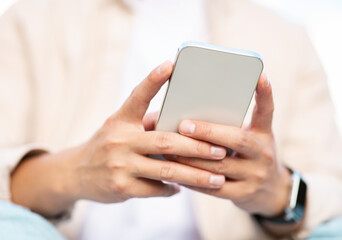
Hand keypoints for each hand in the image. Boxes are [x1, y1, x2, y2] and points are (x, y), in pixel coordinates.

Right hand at [70, 61, 227, 202]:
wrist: (76, 173)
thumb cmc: (108, 145)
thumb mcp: (120, 128)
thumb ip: (148, 124)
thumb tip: (186, 125)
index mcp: (120, 119)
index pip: (138, 96)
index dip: (153, 80)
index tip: (170, 64)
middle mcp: (119, 140)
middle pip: (165, 142)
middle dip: (197, 148)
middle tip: (221, 151)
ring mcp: (119, 165)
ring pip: (166, 170)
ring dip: (195, 176)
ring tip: (217, 179)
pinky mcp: (121, 187)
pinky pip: (156, 188)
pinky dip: (172, 189)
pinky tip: (182, 188)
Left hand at [168, 74, 291, 216]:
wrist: (271, 191)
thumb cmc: (251, 156)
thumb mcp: (252, 138)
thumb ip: (232, 126)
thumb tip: (195, 111)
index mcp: (264, 134)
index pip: (266, 111)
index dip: (264, 93)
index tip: (259, 74)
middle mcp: (262, 153)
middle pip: (237, 139)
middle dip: (208, 131)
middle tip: (183, 125)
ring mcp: (254, 176)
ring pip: (220, 165)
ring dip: (193, 157)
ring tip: (170, 148)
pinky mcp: (243, 194)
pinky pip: (213, 188)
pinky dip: (194, 179)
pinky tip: (177, 171)